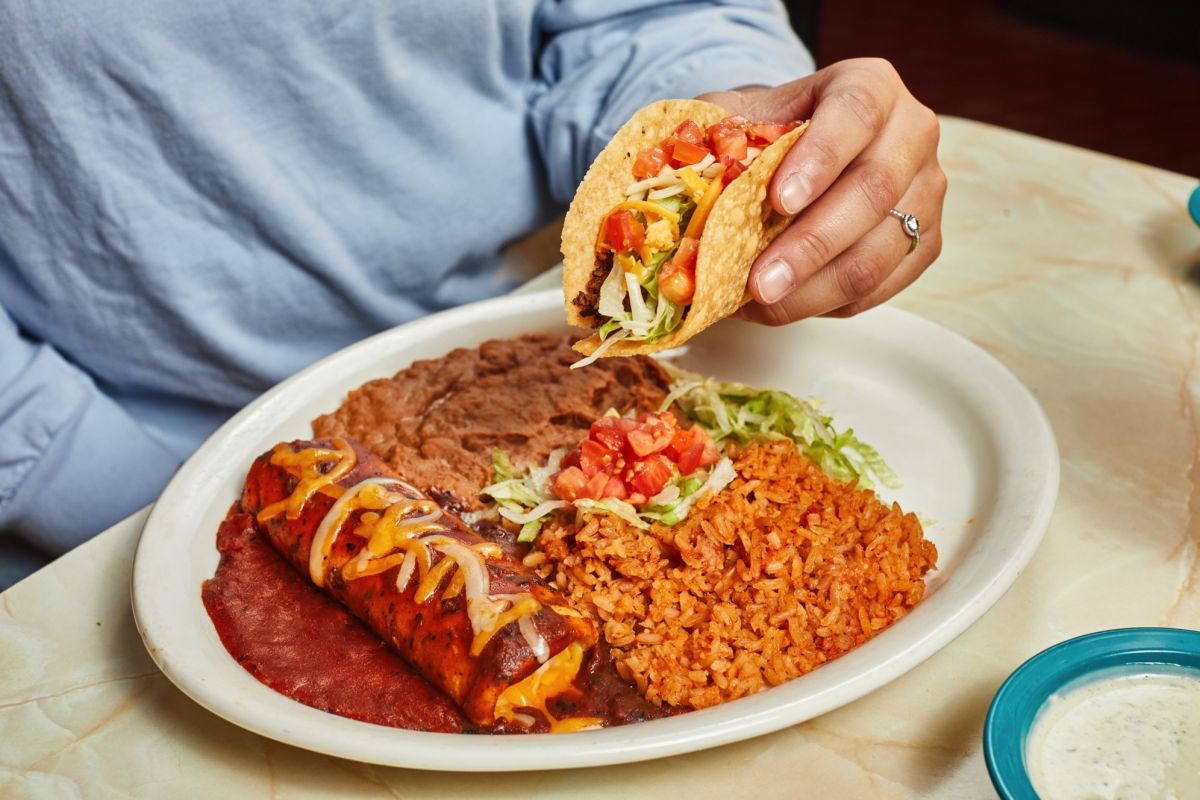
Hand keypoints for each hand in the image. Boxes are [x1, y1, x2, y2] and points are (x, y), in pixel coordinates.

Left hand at [698, 58, 945, 323]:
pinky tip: (781, 307)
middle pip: (872, 192)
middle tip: (760, 282)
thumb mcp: (741, 115)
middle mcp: (911, 133)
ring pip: (879, 252)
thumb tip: (676, 185)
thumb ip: (716, 135)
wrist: (808, 151)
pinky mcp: (926, 241)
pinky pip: (882, 286)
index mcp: (869, 86)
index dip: (819, 159)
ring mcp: (926, 191)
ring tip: (762, 305)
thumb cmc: (771, 132)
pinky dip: (828, 304)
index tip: (778, 201)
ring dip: (816, 288)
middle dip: (810, 245)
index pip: (854, 114)